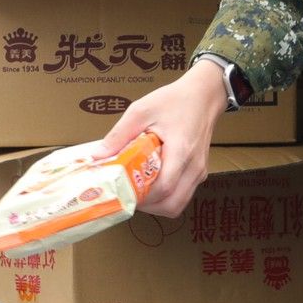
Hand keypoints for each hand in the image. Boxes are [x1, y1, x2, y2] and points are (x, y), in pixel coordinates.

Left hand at [98, 63, 227, 215]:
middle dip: (147, 206)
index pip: (164, 187)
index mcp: (181, 151)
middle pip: (172, 205)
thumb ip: (119, 134)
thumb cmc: (174, 100)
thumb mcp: (141, 111)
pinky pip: (182, 195)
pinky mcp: (199, 173)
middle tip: (128, 196)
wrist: (204, 95)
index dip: (142, 196)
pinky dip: (166, 198)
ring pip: (178, 204)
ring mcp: (199, 172)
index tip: (122, 192)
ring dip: (157, 205)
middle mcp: (194, 167)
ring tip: (138, 192)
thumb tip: (98, 156)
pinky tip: (151, 185)